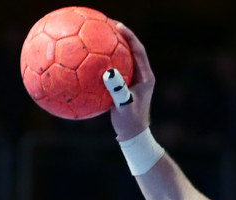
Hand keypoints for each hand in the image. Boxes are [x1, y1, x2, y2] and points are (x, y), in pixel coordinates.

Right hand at [107, 23, 154, 140]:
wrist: (134, 136)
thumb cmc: (130, 122)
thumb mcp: (123, 106)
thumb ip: (117, 90)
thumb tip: (108, 72)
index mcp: (145, 77)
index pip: (138, 50)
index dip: (129, 36)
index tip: (117, 26)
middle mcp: (142, 76)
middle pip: (131, 50)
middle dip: (119, 37)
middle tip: (105, 26)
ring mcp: (134, 82)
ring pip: (123, 59)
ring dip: (111, 48)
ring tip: (96, 38)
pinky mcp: (126, 87)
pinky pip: (115, 70)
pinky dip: (104, 63)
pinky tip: (89, 61)